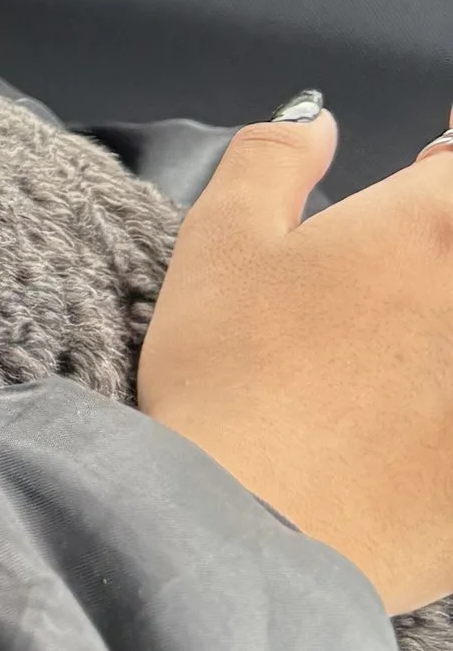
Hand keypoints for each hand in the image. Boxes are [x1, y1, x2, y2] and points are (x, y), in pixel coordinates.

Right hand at [139, 101, 452, 614]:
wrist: (251, 527)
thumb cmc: (230, 380)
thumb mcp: (221, 242)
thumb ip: (272, 157)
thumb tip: (316, 123)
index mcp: (432, 226)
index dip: (448, 159)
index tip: (434, 166)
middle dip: (444, 240)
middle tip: (402, 264)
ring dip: (438, 323)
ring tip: (399, 340)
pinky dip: (444, 400)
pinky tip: (412, 418)